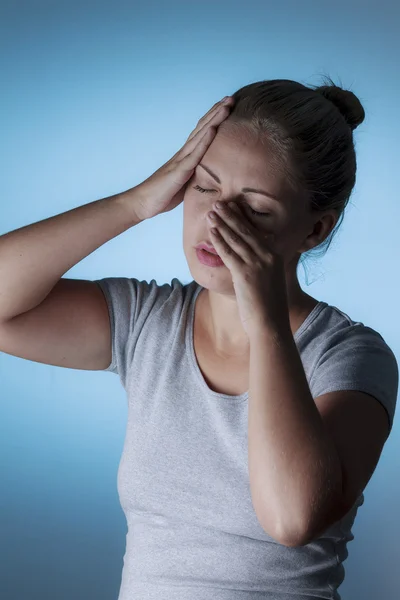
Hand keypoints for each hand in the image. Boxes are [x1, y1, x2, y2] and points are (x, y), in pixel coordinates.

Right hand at [133, 96, 233, 220]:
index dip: (214, 119)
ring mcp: (180, 161)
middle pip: (202, 128)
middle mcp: (183, 154)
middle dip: (217, 113)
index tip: (226, 107)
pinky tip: (212, 130)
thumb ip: (195, 174)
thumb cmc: (164, 194)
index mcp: (186, 156)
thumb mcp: (185, 182)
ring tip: (225, 107)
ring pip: (200, 136)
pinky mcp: (179, 172)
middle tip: (230, 98)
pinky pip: (193, 156)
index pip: (202, 133)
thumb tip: (210, 174)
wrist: (143, 202)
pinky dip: (204, 142)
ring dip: (213, 121)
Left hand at [207, 201, 289, 337]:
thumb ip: (264, 268)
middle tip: (219, 203)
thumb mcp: (271, 282)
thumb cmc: (269, 308)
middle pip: (246, 231)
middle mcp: (268, 256)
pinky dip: (219, 240)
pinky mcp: (245, 273)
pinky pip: (229, 253)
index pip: (257, 232)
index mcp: (275, 256)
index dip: (243, 218)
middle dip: (231, 215)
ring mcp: (257, 264)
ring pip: (236, 239)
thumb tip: (254, 262)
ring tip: (211, 212)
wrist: (270, 325)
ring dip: (222, 223)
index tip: (234, 206)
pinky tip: (211, 231)